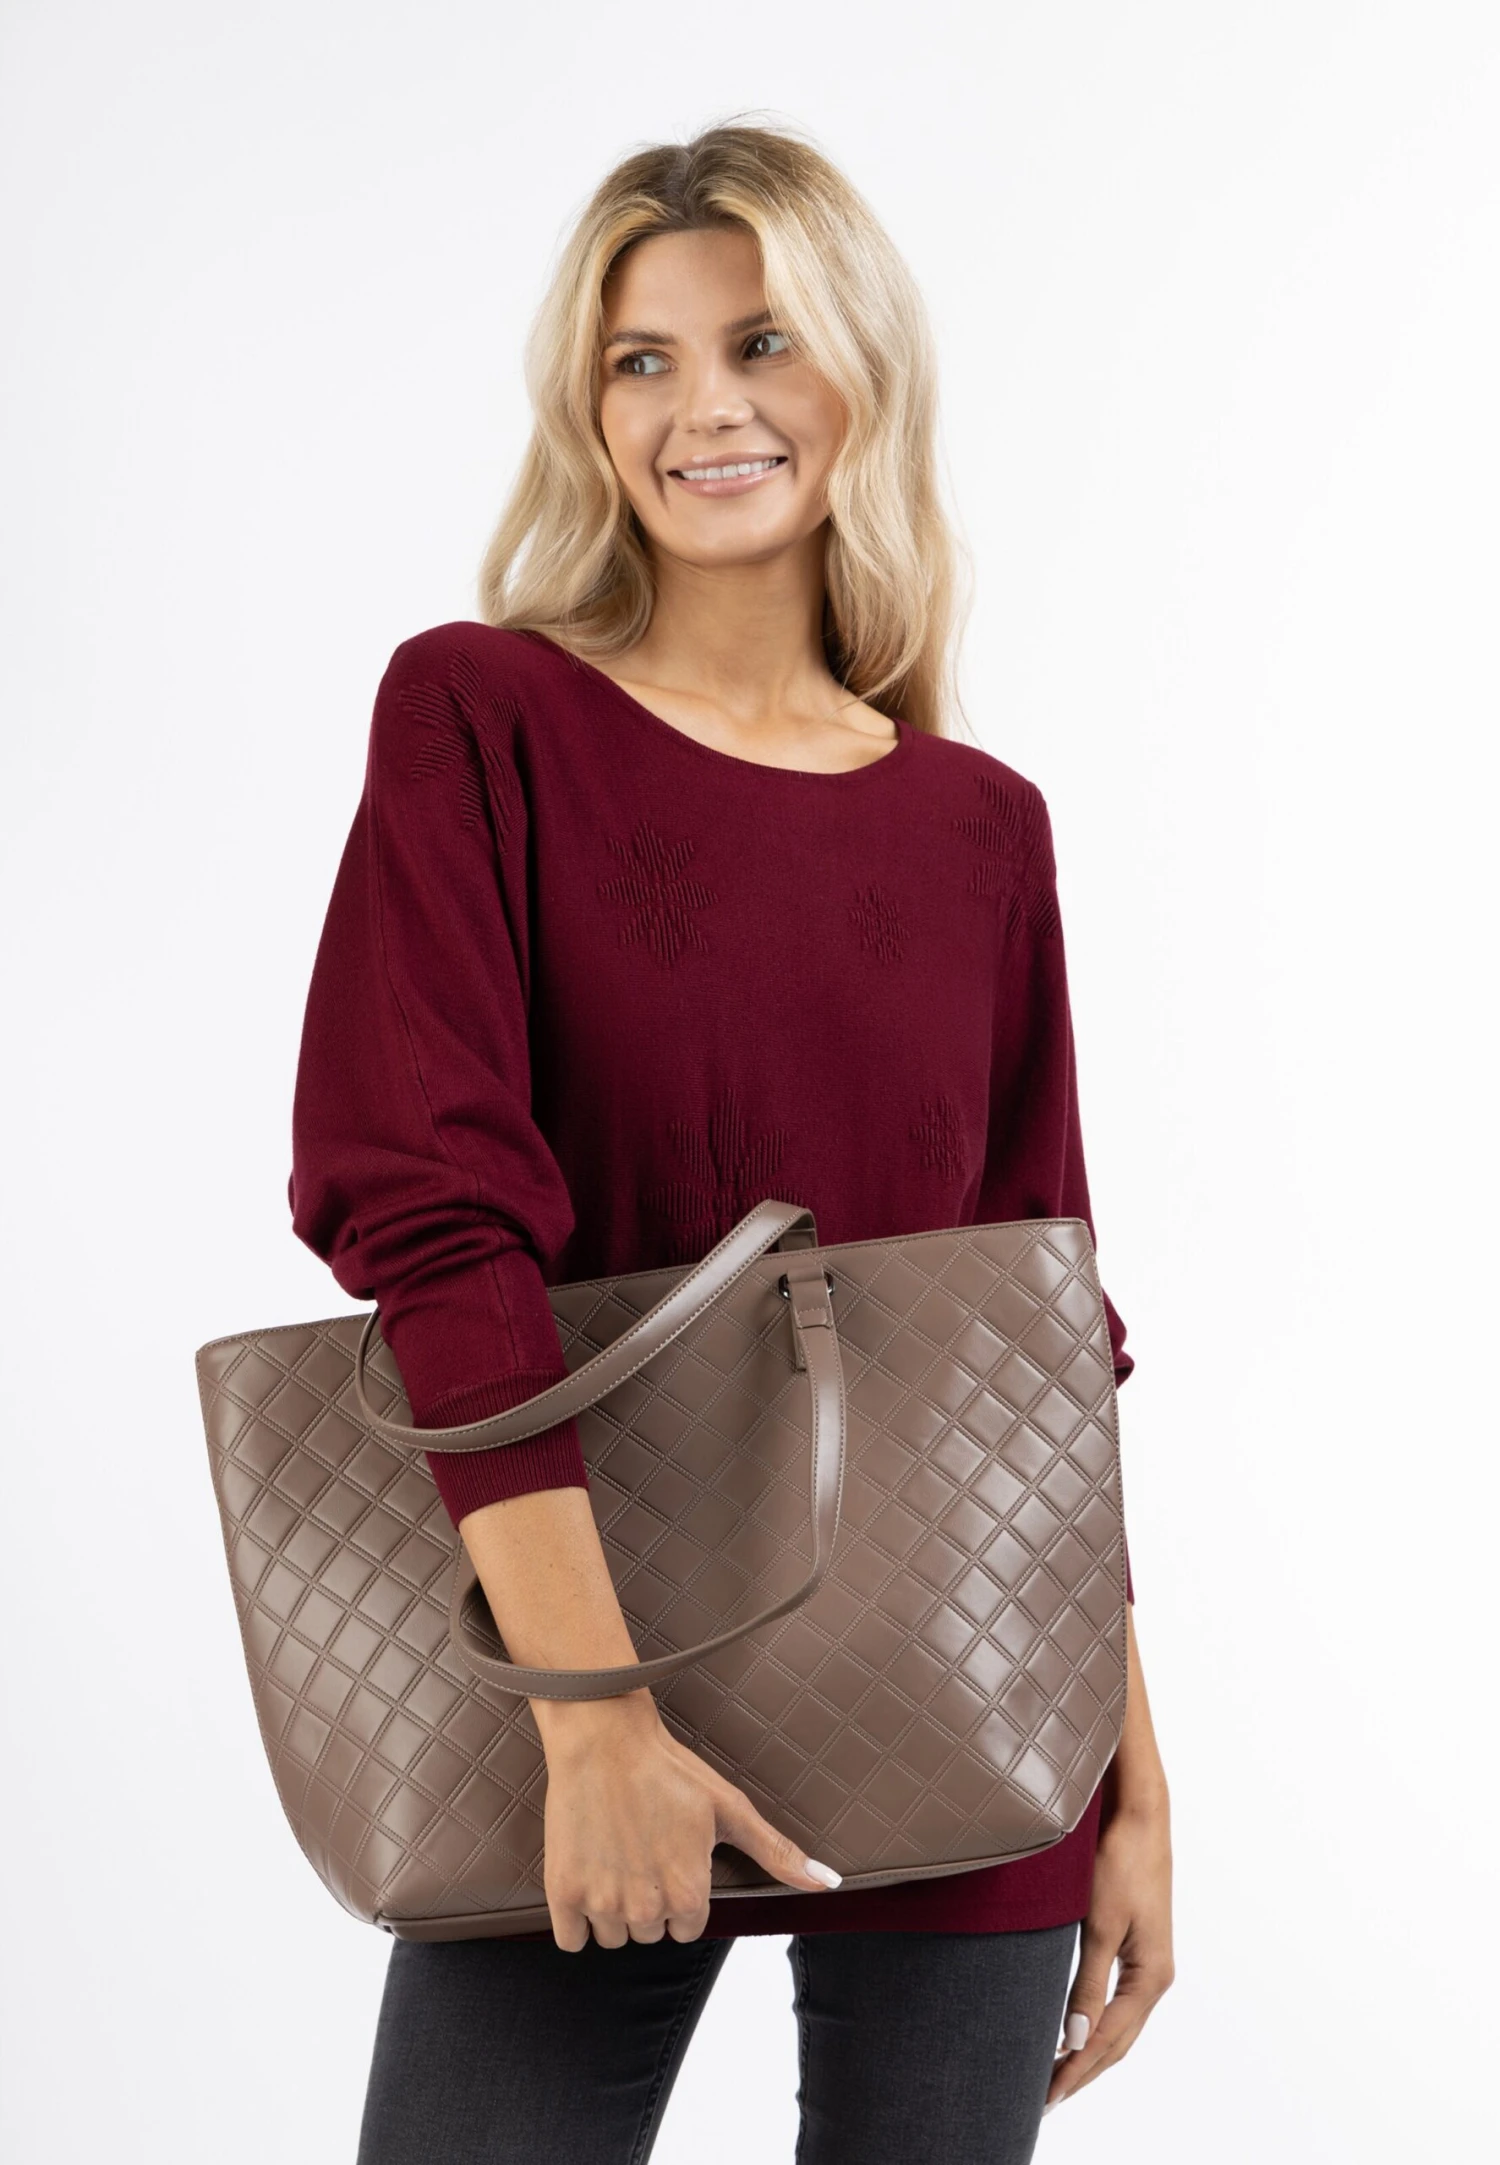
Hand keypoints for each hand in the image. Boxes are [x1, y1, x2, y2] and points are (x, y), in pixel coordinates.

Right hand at [536, 1689, 840, 1950]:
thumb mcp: (731, 1808)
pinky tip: (588, 1876)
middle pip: (651, 1933)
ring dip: (613, 1909)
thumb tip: (830, 1884)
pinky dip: (577, 1919)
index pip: (689, 1926)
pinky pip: (571, 1941)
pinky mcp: (563, 1892)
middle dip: (649, 1900)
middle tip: (642, 1850)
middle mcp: (647, 1907)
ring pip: (613, 1938)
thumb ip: (778, 1854)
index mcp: (689, 1893)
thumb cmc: (670, 1770)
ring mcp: (602, 1902)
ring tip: (616, 1857)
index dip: (681, 1892)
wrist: (603, 1736)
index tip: (670, 1856)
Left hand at [1044, 1782, 1173, 2112]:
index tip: (1047, 2095)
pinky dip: (1096, 2027)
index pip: (1109, 2040)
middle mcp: (1154, 1977)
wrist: (1140, 1816)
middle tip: (1046, 2100)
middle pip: (1117, 2041)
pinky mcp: (1137, 1949)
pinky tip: (1075, 2033)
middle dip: (1083, 2072)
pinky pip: (1118, 2005)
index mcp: (1150, 1977)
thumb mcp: (1100, 1924)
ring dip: (1090, 2054)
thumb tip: (1075, 2038)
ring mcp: (1148, 1964)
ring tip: (1057, 2078)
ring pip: (1119, 2026)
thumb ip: (1088, 1983)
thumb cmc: (1120, 1862)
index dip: (1077, 2070)